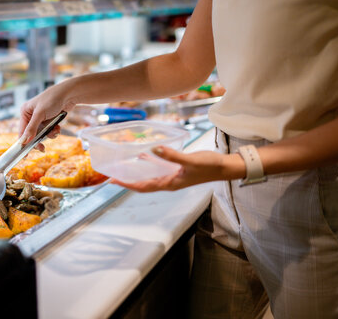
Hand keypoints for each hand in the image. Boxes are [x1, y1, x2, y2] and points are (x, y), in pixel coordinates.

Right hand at [19, 83, 75, 145]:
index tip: (25, 154)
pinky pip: (49, 130)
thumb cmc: (52, 100)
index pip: (22, 131)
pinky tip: (58, 127)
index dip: (24, 142)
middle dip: (39, 140)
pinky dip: (54, 131)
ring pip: (42, 133)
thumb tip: (24, 141)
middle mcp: (31, 115)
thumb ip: (32, 128)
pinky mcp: (50, 120)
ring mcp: (41, 118)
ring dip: (49, 134)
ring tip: (55, 131)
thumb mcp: (40, 114)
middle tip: (42, 149)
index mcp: (25, 112)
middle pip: (32, 134)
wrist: (69, 94)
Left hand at [110, 146, 245, 192]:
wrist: (224, 167)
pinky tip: (144, 154)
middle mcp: (168, 182)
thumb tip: (155, 150)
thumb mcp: (190, 161)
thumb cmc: (209, 166)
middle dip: (127, 180)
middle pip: (142, 184)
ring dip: (136, 173)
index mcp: (169, 184)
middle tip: (112, 174)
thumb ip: (172, 156)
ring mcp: (172, 176)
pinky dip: (149, 163)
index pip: (143, 186)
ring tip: (123, 166)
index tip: (113, 181)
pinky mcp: (176, 169)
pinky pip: (158, 168)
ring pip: (149, 176)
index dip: (127, 184)